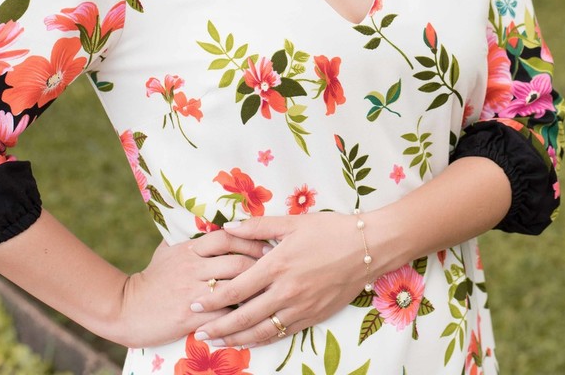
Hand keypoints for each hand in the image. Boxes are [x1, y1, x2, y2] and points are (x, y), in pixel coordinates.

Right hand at [111, 229, 266, 347]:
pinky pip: (223, 315)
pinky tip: (255, 315)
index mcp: (190, 250)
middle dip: (262, 265)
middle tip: (277, 269)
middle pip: (237, 261)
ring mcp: (192, 293)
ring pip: (234, 287)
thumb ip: (190, 239)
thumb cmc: (152, 280)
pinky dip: (241, 314)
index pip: (227, 237)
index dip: (251, 239)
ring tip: (271, 291)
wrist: (126, 310)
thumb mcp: (167, 252)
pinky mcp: (190, 317)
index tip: (269, 245)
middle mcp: (193, 268)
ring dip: (256, 289)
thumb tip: (213, 223)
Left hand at [187, 213, 374, 347]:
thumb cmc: (331, 230)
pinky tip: (251, 341)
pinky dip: (263, 340)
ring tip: (218, 343)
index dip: (211, 300)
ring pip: (262, 331)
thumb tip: (228, 226)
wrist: (369, 247)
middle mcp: (286, 291)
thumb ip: (259, 226)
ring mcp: (301, 307)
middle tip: (198, 333)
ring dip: (236, 340)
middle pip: (243, 317)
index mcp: (277, 265)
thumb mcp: (294, 222)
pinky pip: (283, 333)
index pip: (235, 290)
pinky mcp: (314, 316)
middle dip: (217, 328)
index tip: (195, 304)